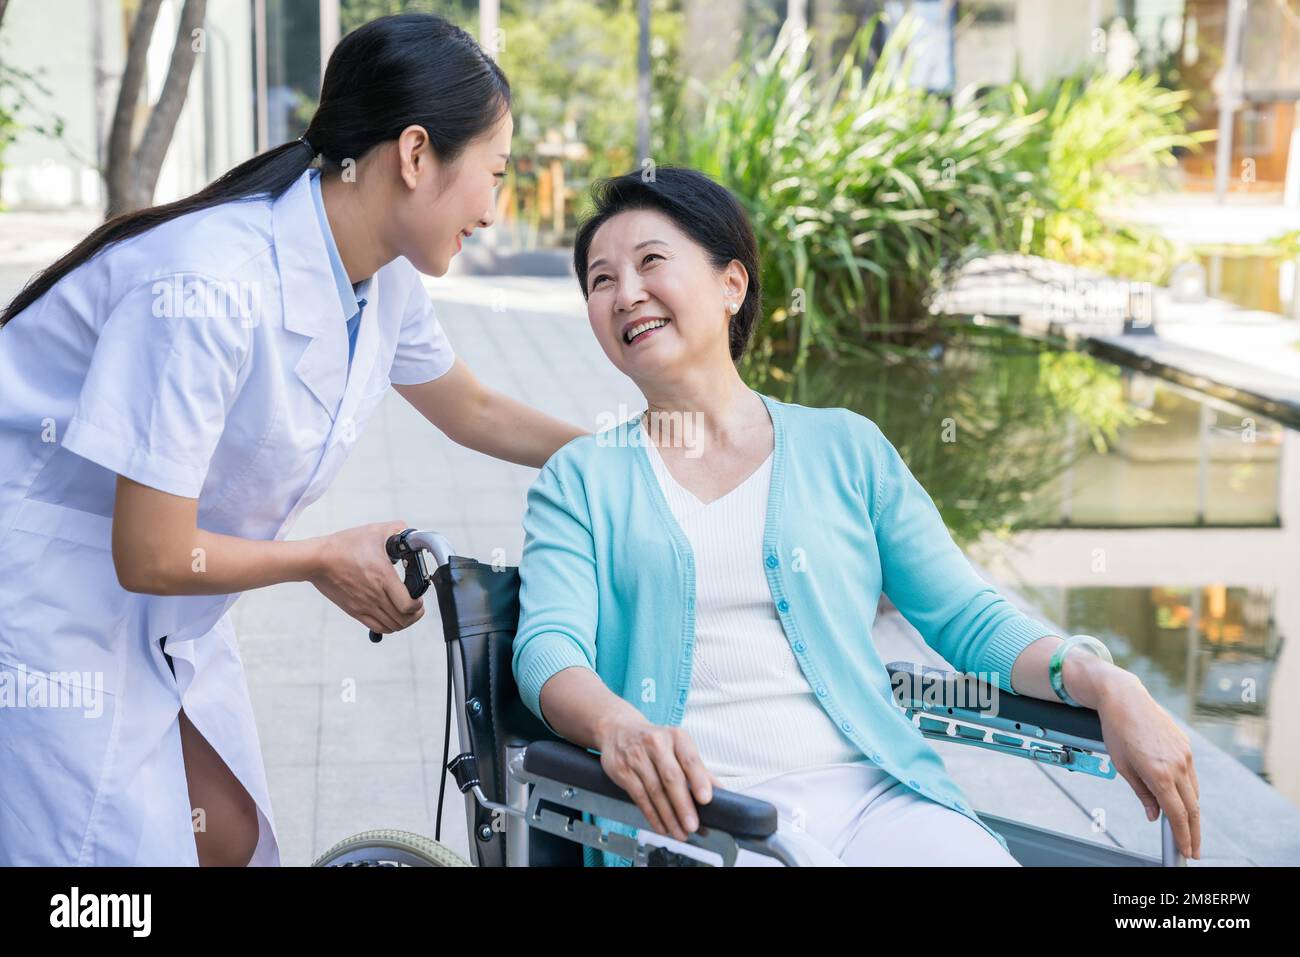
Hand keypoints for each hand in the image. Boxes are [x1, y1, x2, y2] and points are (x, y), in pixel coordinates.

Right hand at [309, 520, 423, 634]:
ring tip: (405, 610)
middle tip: (416, 604)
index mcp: (383, 577)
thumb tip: (413, 536)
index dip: (418, 604)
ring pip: (392, 627)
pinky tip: (391, 615)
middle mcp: (375, 595)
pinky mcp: (355, 611)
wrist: (318, 559)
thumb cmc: (345, 545)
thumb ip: (399, 530)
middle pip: (403, 620)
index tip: (419, 596)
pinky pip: (377, 628)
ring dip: (404, 621)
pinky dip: (389, 626)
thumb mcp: (377, 531)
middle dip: (415, 614)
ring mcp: (364, 606)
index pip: (408, 605)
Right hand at [594, 714, 721, 842]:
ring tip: (680, 832)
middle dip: (683, 805)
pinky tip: (662, 826)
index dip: (699, 780)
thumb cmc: (655, 741)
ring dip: (669, 816)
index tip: (706, 799)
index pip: (690, 759)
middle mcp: (656, 744)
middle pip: (671, 778)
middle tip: (693, 825)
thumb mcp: (678, 746)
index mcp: (676, 737)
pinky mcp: (623, 771)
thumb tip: (720, 791)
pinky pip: (640, 797)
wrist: (618, 730)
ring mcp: (637, 757)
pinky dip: (652, 815)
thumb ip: (698, 769)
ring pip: (655, 791)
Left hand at [1097, 675, 1200, 859]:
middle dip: (1193, 832)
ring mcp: (1185, 755)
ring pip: (1194, 792)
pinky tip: (1183, 799)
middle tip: (1192, 849)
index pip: (1177, 814)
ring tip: (1186, 829)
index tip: (1185, 850)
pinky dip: (1189, 791)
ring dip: (1192, 812)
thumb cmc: (1117, 731)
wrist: (1125, 698)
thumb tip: (1154, 815)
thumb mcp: (1122, 766)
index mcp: (1158, 773)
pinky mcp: (1186, 746)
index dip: (1182, 836)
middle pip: (1192, 808)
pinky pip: (1191, 775)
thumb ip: (1142, 793)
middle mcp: (1177, 765)